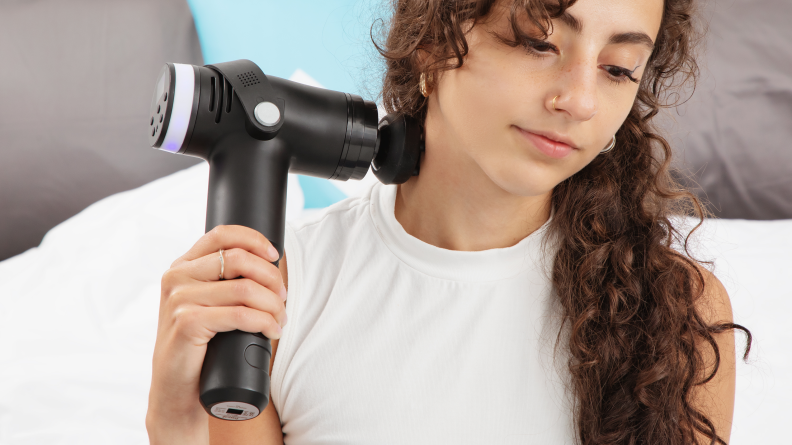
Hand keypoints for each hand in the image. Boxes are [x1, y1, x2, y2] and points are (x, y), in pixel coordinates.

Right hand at [146, 225, 287, 444]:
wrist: (177, 392)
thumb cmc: (200, 349)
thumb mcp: (208, 306)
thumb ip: (224, 283)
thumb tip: (270, 265)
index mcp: (182, 266)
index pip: (222, 234)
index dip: (254, 239)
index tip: (275, 256)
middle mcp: (176, 277)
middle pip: (239, 259)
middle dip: (271, 277)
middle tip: (283, 298)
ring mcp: (179, 299)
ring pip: (244, 288)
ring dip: (273, 304)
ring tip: (280, 319)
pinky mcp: (187, 323)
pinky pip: (240, 314)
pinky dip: (264, 322)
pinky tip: (272, 331)